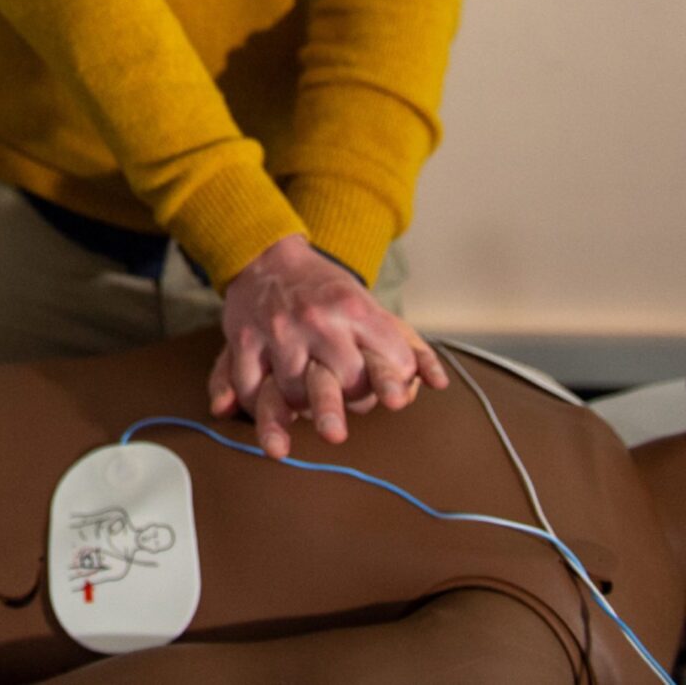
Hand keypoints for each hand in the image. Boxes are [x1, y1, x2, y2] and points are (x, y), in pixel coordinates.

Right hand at [206, 234, 445, 458]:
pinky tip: (267, 412)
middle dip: (345, 406)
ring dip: (300, 411)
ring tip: (296, 429)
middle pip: (344, 382)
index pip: (390, 361)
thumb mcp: (368, 306)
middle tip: (337, 431)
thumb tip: (439, 383)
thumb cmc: (325, 290)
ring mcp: (280, 332)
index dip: (393, 383)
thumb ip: (408, 346)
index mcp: (355, 309)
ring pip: (295, 393)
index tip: (394, 399)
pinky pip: (252, 388)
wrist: (266, 254)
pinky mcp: (246, 341)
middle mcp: (319, 321)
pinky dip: (258, 408)